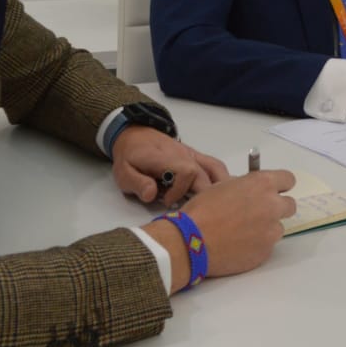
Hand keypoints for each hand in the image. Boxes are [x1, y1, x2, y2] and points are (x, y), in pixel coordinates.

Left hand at [111, 125, 228, 206]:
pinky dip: (221, 180)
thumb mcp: (123, 172)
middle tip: (189, 210)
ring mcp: (193, 155)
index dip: (180, 191)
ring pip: (217, 169)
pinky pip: (216, 166)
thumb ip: (137, 183)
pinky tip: (218, 195)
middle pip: (206, 175)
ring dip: (217, 188)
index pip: (187, 172)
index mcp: (166, 158)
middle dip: (201, 196)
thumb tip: (151, 195)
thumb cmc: (130, 157)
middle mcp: (184, 155)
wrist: (136, 136)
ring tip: (209, 206)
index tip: (167, 202)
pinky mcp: (197, 158)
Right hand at [147, 169, 296, 290]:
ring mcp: (271, 231)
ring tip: (242, 234)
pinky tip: (237, 247)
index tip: (273, 191)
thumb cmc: (202, 209)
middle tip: (258, 214)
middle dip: (277, 208)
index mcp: (262, 184)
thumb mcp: (223, 186)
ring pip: (278, 228)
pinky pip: (266, 247)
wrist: (190, 241)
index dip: (280, 186)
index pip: (288, 180)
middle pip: (289, 206)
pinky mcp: (265, 253)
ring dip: (266, 229)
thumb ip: (245, 187)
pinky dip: (256, 246)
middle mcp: (273, 206)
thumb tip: (251, 192)